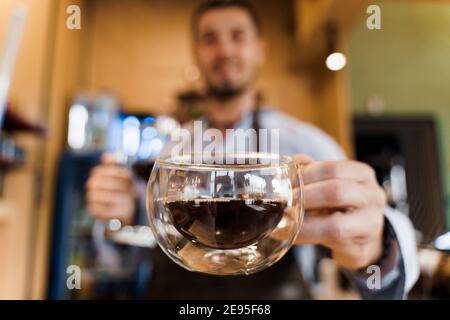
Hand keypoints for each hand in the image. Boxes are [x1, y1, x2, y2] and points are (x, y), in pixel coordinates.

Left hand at [85, 154, 136, 225]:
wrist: (130, 216)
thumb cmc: (121, 194)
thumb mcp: (119, 179)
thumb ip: (112, 166)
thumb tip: (105, 156)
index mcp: (132, 182)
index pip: (118, 172)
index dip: (103, 171)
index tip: (94, 173)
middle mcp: (132, 193)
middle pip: (110, 184)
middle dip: (96, 183)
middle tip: (90, 184)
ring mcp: (127, 206)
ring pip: (103, 197)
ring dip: (92, 195)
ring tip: (91, 195)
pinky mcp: (119, 218)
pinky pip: (101, 210)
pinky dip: (93, 207)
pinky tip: (94, 205)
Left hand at [294, 155, 386, 270]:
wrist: (363, 238)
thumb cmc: (342, 206)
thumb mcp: (331, 184)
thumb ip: (313, 172)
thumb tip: (294, 160)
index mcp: (363, 175)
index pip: (333, 168)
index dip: (306, 175)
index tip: (287, 182)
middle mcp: (372, 197)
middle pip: (336, 192)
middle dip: (305, 197)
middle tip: (284, 201)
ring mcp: (370, 224)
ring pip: (335, 225)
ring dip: (303, 223)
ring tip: (284, 221)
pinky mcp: (361, 249)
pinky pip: (330, 244)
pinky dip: (307, 238)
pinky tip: (291, 236)